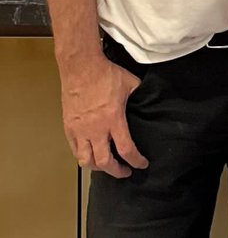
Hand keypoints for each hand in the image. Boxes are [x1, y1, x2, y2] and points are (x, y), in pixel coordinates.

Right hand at [60, 55, 148, 178]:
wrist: (81, 66)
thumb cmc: (105, 74)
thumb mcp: (131, 83)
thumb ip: (139, 96)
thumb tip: (149, 101)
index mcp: (114, 119)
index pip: (126, 149)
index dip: (136, 161)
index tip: (142, 164)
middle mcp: (96, 129)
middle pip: (105, 162)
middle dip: (117, 171)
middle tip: (125, 171)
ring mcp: (80, 129)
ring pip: (86, 160)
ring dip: (98, 167)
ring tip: (106, 166)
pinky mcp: (69, 126)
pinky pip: (74, 149)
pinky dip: (83, 156)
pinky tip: (90, 154)